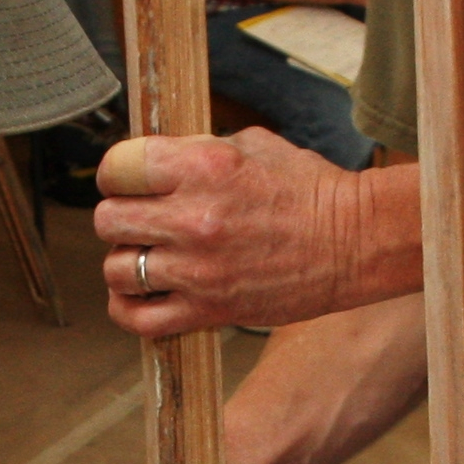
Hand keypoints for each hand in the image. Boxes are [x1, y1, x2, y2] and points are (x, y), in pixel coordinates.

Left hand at [94, 131, 380, 332]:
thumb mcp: (254, 145)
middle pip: (108, 219)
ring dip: (125, 262)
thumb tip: (155, 161)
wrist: (355, 243)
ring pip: (116, 269)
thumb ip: (196, 150)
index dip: (118, 173)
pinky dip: (128, 308)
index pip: (117, 167)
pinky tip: (141, 294)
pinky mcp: (208, 311)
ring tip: (148, 257)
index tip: (129, 181)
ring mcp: (198, 270)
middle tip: (142, 220)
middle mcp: (193, 218)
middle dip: (121, 216)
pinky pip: (137, 318)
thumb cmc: (311, 190)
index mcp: (202, 168)